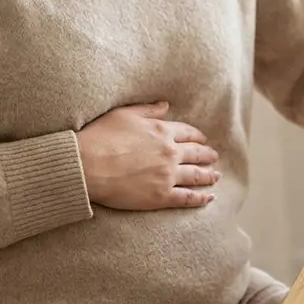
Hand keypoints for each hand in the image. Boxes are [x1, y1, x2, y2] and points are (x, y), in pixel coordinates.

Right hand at [77, 101, 219, 209]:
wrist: (87, 165)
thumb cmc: (100, 137)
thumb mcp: (124, 114)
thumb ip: (148, 110)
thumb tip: (166, 105)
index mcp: (162, 131)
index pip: (187, 133)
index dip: (197, 136)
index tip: (202, 139)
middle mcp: (169, 152)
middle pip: (195, 153)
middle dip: (207, 155)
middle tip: (214, 157)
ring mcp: (167, 175)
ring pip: (195, 175)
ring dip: (208, 175)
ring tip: (216, 176)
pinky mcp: (161, 196)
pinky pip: (187, 197)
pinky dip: (200, 198)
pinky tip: (209, 197)